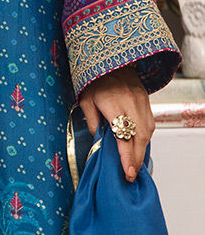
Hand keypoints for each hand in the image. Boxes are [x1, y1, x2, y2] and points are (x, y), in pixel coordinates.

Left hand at [78, 65, 154, 181]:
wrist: (112, 59)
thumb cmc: (94, 79)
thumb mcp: (85, 99)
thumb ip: (91, 120)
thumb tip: (97, 141)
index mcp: (112, 103)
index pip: (122, 135)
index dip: (126, 156)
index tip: (128, 172)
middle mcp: (130, 102)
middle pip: (139, 137)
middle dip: (136, 158)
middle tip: (131, 175)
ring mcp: (141, 101)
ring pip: (147, 132)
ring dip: (142, 150)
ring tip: (134, 164)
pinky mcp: (146, 100)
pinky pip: (150, 123)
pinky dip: (145, 138)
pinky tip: (138, 147)